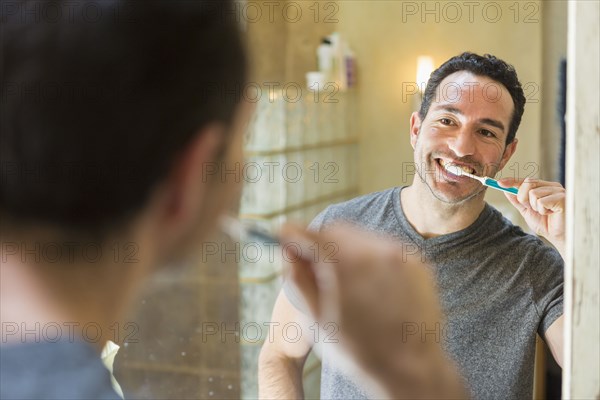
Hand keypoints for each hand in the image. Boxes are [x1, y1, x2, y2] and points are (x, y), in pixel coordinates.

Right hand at [280, 223, 466, 398]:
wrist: (412, 370)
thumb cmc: (359, 351)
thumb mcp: (317, 319)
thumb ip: (299, 279)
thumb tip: (288, 250)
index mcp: (347, 266)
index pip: (312, 235)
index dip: (294, 235)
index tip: (284, 235)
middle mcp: (376, 253)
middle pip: (337, 231)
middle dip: (321, 241)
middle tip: (312, 261)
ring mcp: (401, 256)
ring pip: (362, 237)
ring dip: (346, 248)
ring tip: (343, 281)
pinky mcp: (418, 263)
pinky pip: (385, 248)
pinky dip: (370, 257)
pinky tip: (368, 285)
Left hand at [497, 177, 565, 255]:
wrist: (558, 236)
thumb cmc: (546, 224)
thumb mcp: (527, 211)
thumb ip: (517, 200)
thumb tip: (506, 190)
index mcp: (545, 187)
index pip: (526, 180)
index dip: (512, 181)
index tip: (499, 183)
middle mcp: (552, 186)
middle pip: (527, 183)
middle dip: (523, 198)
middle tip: (532, 209)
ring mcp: (558, 191)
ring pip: (533, 193)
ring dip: (534, 207)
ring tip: (544, 213)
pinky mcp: (562, 198)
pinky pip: (541, 201)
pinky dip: (542, 210)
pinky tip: (551, 214)